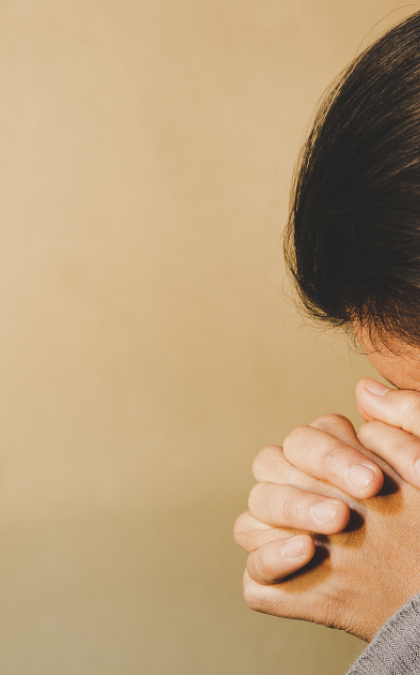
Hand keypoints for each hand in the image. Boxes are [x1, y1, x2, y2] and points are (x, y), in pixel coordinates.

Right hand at [234, 380, 419, 640]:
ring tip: (334, 525)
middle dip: (307, 485)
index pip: (305, 439)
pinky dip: (271, 560)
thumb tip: (364, 388)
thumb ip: (407, 417)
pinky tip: (307, 552)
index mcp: (325, 463)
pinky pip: (254, 575)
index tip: (374, 482)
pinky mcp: (278, 587)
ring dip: (290, 513)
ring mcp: (282, 539)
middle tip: (348, 511)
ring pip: (251, 516)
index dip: (332, 455)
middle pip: (268, 467)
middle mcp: (297, 494)